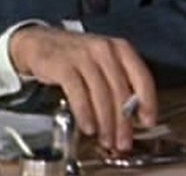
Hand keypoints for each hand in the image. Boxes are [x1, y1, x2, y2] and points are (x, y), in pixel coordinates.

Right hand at [8, 26, 156, 150]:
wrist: (38, 43)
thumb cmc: (74, 57)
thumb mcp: (102, 62)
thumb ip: (119, 82)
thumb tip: (133, 117)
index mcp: (119, 48)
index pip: (141, 77)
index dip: (147, 103)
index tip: (146, 122)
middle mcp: (103, 49)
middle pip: (120, 91)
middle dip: (123, 122)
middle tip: (123, 142)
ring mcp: (82, 56)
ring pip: (101, 95)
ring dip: (105, 123)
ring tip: (106, 140)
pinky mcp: (63, 65)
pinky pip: (78, 93)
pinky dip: (85, 114)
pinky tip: (88, 127)